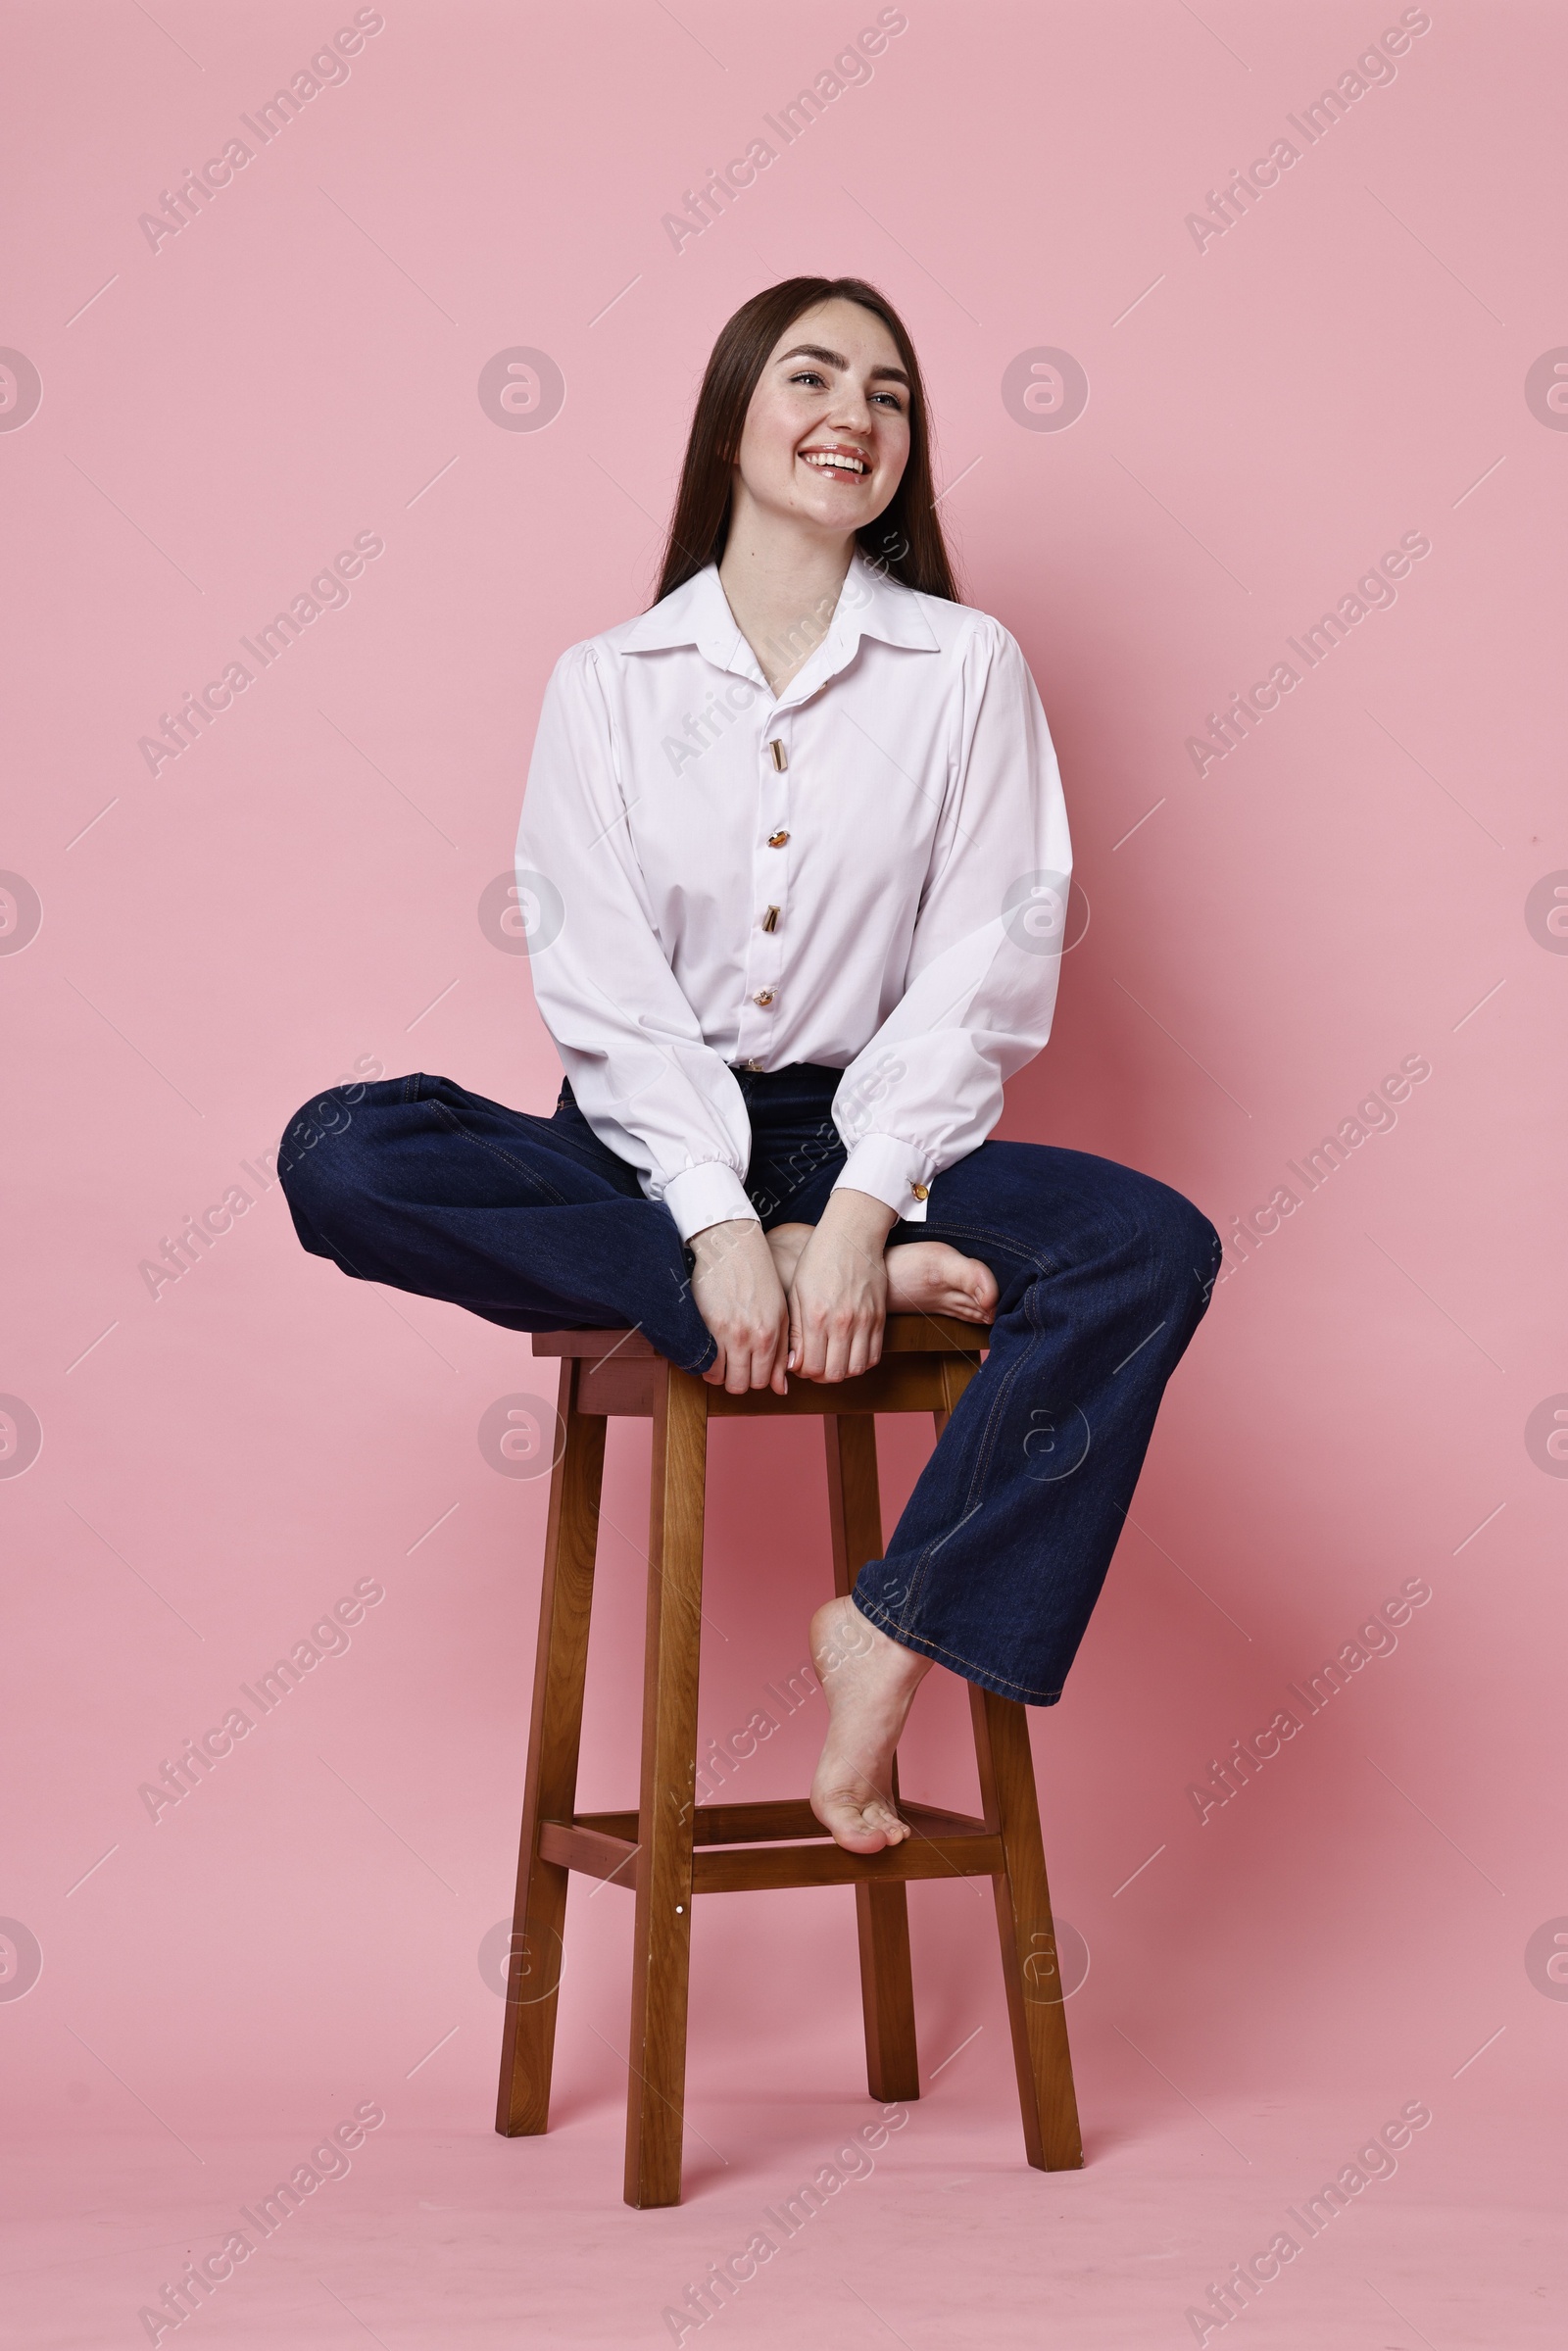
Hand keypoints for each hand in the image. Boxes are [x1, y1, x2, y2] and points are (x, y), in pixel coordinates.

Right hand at [688, 1218, 790, 1394]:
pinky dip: (705, 1363)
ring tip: (722, 1359)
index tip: (752, 1369)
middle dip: (739, 1380)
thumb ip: (782, 1352)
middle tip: (736, 1366)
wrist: (731, 1247)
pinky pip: (703, 1362)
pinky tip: (710, 1351)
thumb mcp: (779, 1312)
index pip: (764, 1381)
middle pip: (742, 1385)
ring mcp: (724, 1332)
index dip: (757, 1379)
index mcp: (770, 1334)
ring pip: (720, 1379)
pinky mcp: (704, 1325)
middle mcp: (749, 1337)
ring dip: (720, 1374)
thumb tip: (783, 1390)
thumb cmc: (759, 1277)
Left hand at [786, 1188, 898, 1382]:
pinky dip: (861, 1362)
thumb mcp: (797, 1292)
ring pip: (856, 1369)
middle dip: (821, 1376)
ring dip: (842, 1371)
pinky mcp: (880, 1317)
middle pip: (835, 1374)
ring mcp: (865, 1321)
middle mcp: (843, 1323)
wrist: (852, 1235)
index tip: (799, 1363)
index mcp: (817, 1316)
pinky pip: (874, 1355)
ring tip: (832, 1359)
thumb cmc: (818, 1259)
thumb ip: (796, 1331)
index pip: (811, 1367)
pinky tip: (849, 1352)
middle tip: (814, 1364)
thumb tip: (793, 1363)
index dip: (802, 1372)